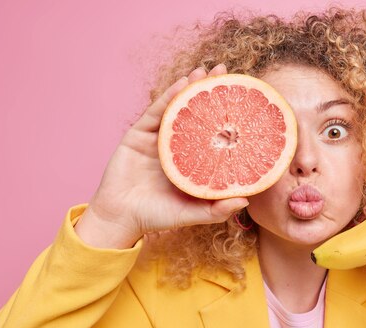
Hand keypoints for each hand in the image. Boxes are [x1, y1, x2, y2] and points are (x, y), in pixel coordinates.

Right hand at [78, 63, 248, 244]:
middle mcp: (177, 145)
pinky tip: (182, 83)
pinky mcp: (139, 134)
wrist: (120, 218)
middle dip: (210, 92)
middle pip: (197, 113)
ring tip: (205, 70)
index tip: (244, 99)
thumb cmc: (158, 217)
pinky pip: (156, 112)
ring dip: (190, 87)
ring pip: (177, 108)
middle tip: (225, 72)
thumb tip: (245, 201)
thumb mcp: (192, 214)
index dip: (226, 115)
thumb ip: (216, 210)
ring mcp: (158, 138)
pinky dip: (168, 96)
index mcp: (192, 160)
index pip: (212, 133)